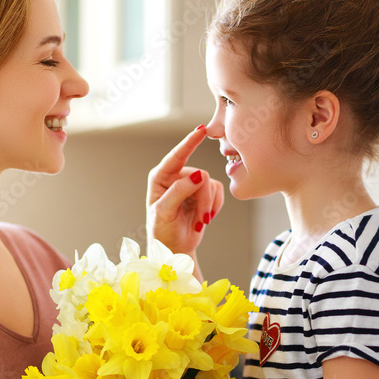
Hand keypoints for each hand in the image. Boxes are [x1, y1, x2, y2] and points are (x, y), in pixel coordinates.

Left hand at [147, 125, 224, 258]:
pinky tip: (205, 218)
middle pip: (200, 176)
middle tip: (201, 220)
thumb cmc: (163, 231)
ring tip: (200, 222)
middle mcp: (175, 177)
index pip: (176, 156)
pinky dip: (214, 207)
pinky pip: (218, 191)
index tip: (201, 130)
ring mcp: (190, 184)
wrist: (175, 248)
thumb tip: (198, 175)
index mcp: (160, 177)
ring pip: (210, 185)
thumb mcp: (165, 213)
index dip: (189, 142)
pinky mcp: (203, 192)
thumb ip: (178, 192)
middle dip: (202, 200)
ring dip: (208, 206)